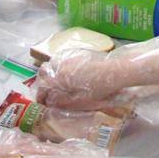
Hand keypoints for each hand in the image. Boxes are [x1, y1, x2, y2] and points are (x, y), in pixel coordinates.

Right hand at [35, 47, 158, 110]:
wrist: (117, 70)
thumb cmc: (100, 88)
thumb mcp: (80, 100)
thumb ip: (62, 101)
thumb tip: (50, 103)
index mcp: (59, 75)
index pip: (43, 86)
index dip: (41, 96)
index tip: (43, 104)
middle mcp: (61, 63)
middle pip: (44, 72)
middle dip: (43, 84)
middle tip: (48, 95)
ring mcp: (69, 56)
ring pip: (52, 65)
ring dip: (51, 77)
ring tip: (58, 88)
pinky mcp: (78, 53)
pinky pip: (62, 61)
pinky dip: (60, 70)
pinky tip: (69, 78)